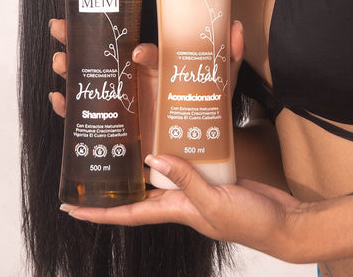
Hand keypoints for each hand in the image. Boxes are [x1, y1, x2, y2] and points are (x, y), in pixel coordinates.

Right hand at [49, 20, 244, 162]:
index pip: (132, 43)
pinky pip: (84, 114)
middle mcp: (131, 75)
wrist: (196, 144)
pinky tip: (59, 101)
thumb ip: (228, 54)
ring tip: (59, 61)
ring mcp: (119, 98)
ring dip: (68, 68)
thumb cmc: (202, 103)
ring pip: (85, 79)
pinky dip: (68, 108)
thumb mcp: (218, 78)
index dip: (123, 36)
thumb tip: (236, 25)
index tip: (137, 52)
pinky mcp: (113, 124)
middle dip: (74, 38)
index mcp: (153, 62)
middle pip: (95, 52)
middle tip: (60, 27)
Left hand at [59, 153, 311, 261]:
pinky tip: (167, 130)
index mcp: (175, 210)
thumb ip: (186, 180)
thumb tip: (153, 158)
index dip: (98, 212)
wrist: (282, 222)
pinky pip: (183, 159)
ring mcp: (193, 186)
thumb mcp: (215, 202)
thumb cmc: (251, 221)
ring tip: (120, 139)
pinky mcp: (209, 173)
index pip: (127, 213)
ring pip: (158, 170)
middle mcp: (178, 199)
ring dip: (139, 159)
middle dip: (112, 184)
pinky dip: (172, 146)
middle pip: (137, 191)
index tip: (70, 207)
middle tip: (88, 164)